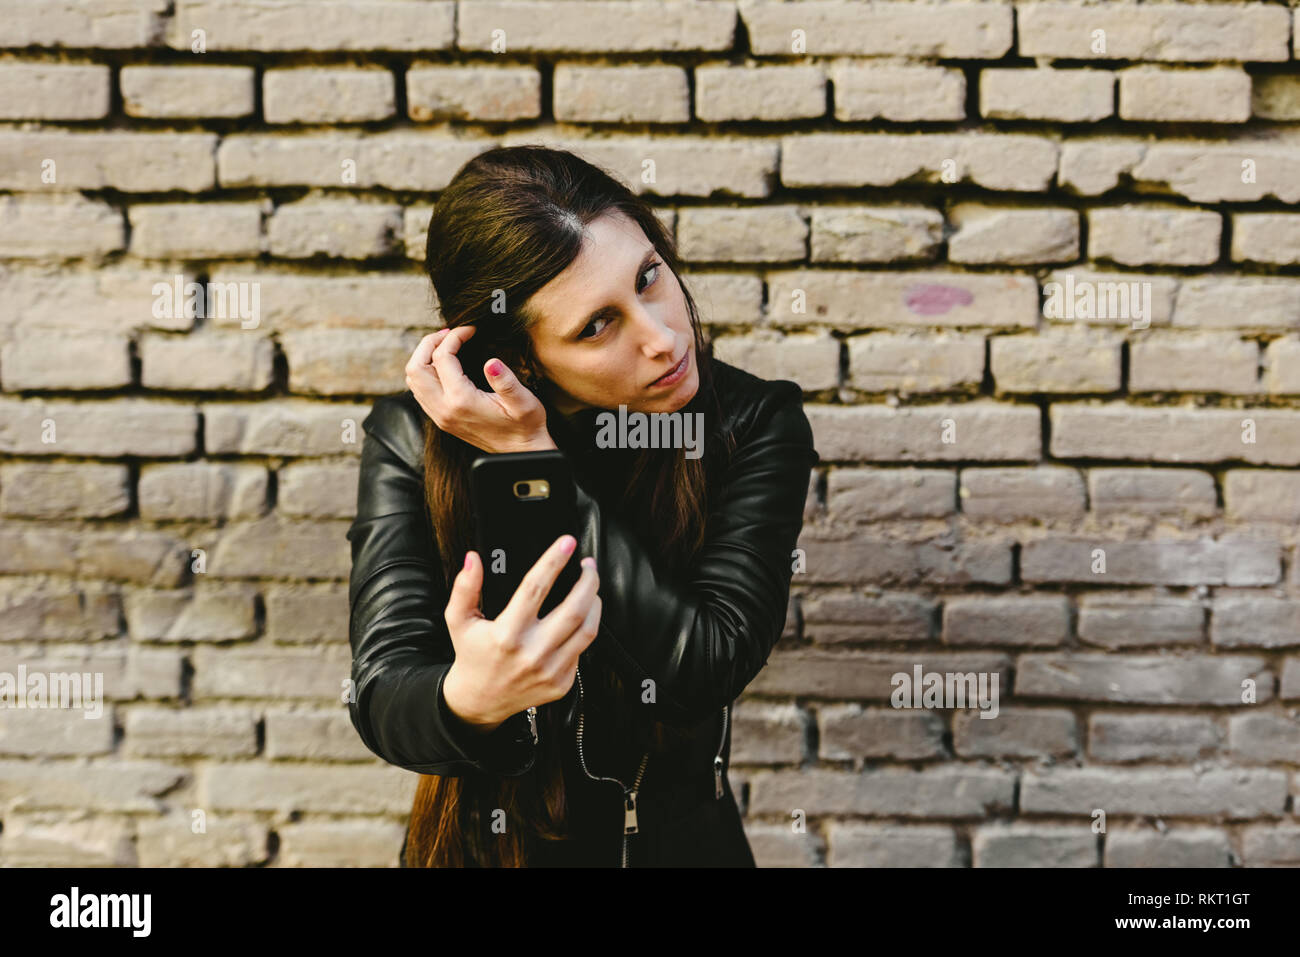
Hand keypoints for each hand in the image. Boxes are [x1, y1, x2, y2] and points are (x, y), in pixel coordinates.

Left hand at [405, 326, 556, 453]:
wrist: (521, 453)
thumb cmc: (525, 427)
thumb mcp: (524, 402)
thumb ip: (506, 381)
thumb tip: (492, 362)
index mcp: (462, 401)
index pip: (443, 357)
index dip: (454, 337)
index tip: (470, 330)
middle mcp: (444, 409)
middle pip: (415, 367)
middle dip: (429, 344)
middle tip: (449, 333)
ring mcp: (439, 416)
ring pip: (412, 380)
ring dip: (424, 357)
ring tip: (445, 345)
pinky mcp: (441, 419)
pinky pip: (419, 391)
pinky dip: (425, 372)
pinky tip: (444, 365)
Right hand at [442, 535, 600, 729]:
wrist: (480, 700)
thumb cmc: (472, 656)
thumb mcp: (459, 620)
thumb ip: (465, 588)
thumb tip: (474, 559)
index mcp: (506, 634)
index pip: (536, 588)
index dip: (554, 561)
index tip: (567, 543)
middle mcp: (531, 653)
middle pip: (575, 609)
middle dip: (589, 580)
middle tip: (588, 565)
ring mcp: (550, 670)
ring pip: (588, 629)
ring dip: (595, 602)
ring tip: (590, 588)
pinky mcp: (562, 683)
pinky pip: (583, 650)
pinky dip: (585, 628)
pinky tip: (580, 618)